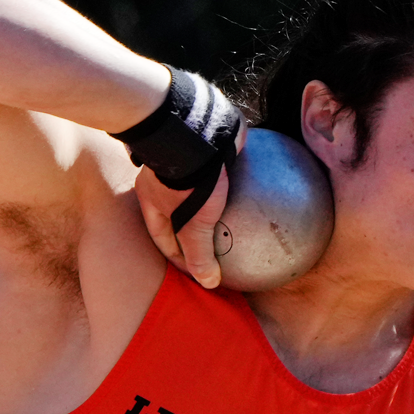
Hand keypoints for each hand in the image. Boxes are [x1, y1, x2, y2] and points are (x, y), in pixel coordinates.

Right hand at [134, 127, 241, 287]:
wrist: (199, 129)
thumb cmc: (188, 179)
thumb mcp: (194, 224)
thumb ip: (199, 254)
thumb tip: (208, 284)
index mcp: (152, 198)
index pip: (164, 238)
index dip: (179, 258)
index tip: (197, 272)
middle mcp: (168, 180)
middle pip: (184, 215)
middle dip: (199, 234)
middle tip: (220, 251)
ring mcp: (189, 162)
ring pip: (207, 193)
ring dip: (221, 208)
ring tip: (241, 226)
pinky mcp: (212, 148)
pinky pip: (229, 172)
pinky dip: (241, 185)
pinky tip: (261, 196)